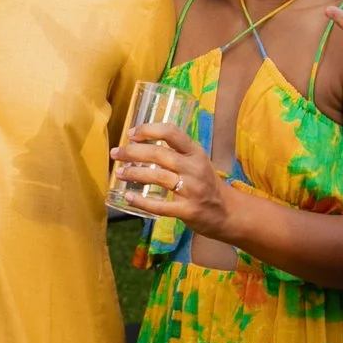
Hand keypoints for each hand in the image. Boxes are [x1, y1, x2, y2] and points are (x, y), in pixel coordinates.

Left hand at [113, 120, 232, 237]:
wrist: (227, 212)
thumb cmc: (205, 183)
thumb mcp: (197, 161)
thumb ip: (175, 152)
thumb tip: (140, 143)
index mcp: (195, 152)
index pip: (171, 132)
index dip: (148, 130)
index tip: (131, 134)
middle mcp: (194, 168)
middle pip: (159, 154)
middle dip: (132, 152)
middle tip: (116, 153)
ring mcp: (192, 190)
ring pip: (157, 177)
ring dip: (134, 173)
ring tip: (119, 173)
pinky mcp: (188, 210)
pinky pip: (160, 206)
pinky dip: (142, 201)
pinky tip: (129, 197)